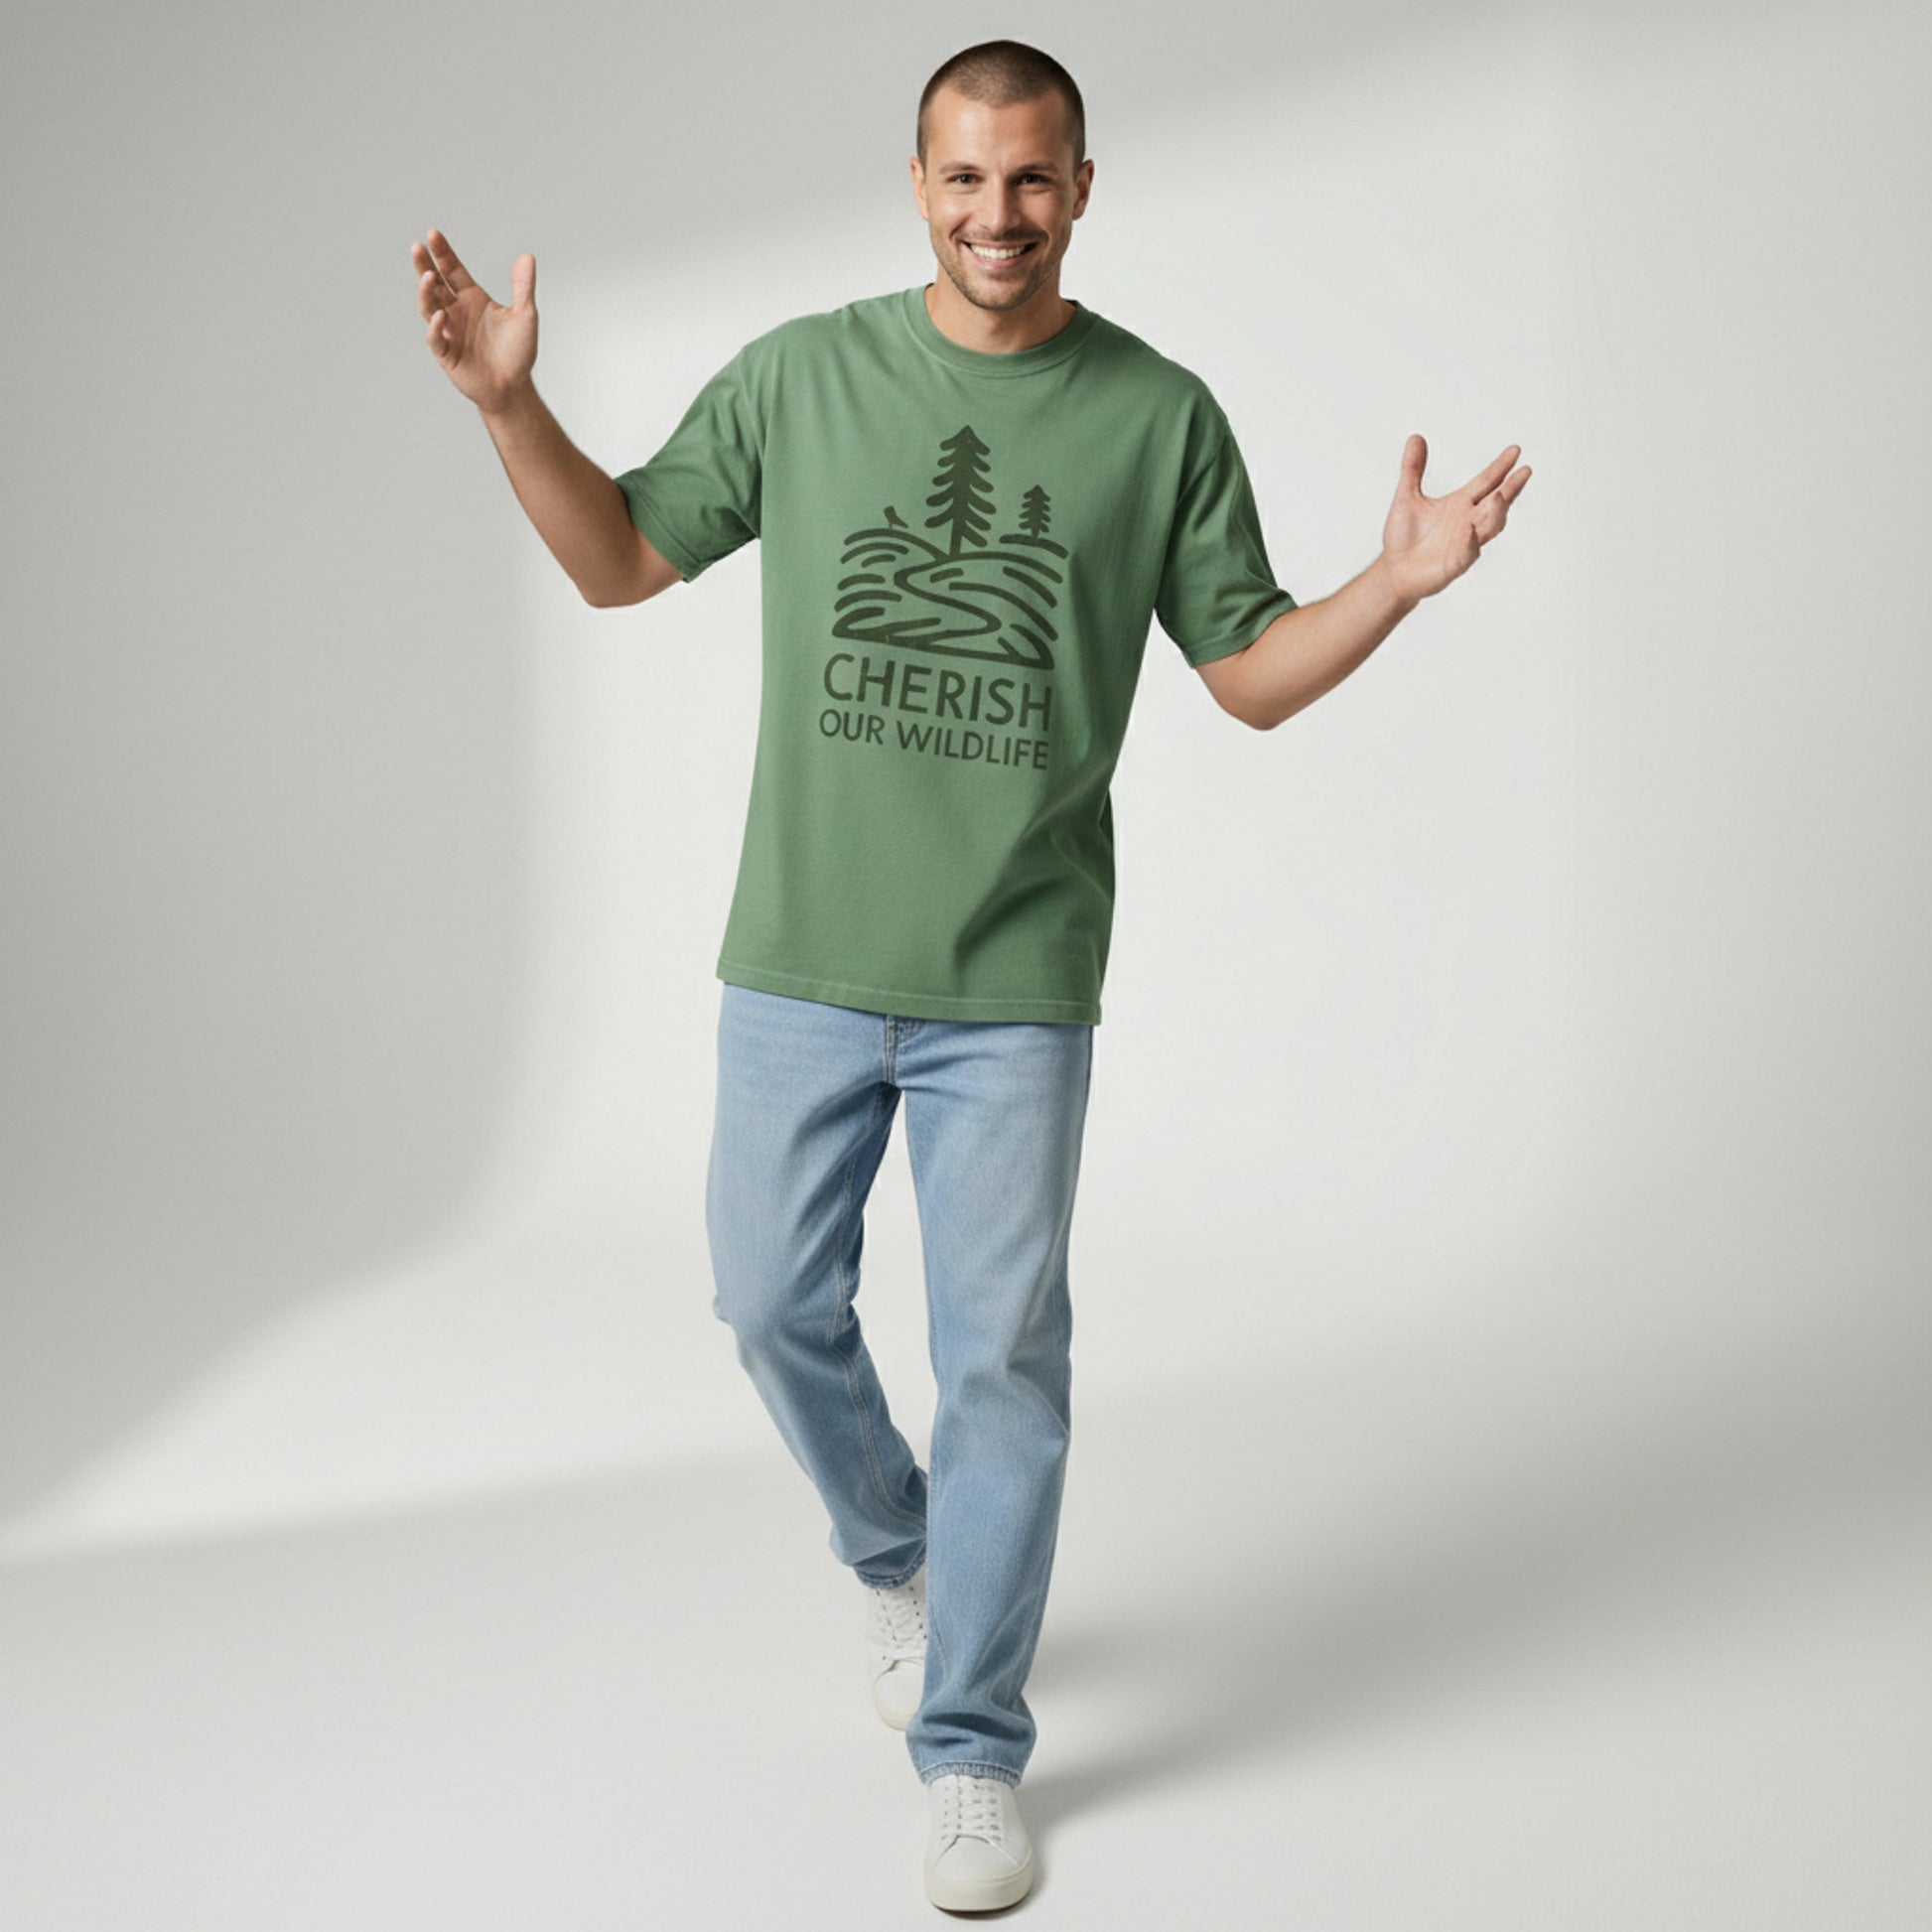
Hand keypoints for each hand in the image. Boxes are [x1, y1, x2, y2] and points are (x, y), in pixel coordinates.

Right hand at [411, 228, 537, 413]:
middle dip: (424, 266)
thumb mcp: (525, 316)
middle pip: (434, 284)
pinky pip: (436, 339)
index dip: (442, 253)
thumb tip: (527, 256)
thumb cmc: (518, 353)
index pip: (452, 270)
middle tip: (417, 248)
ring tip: (428, 277)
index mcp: (472, 298)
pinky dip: (436, 328)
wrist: (513, 388)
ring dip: (426, 293)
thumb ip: (523, 287)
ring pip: (430, 308)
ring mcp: (449, 332)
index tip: (433, 234)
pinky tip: (442, 316)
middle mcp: (457, 312)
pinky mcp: (447, 355)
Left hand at [1378, 435, 1529, 605]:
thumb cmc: (1404, 537)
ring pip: (1488, 527)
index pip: (1486, 482)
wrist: (1393, 570)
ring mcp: (1464, 544)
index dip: (1500, 467)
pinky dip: (1469, 543)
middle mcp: (1467, 522)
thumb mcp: (1407, 497)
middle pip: (1496, 503)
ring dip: (1495, 513)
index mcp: (1460, 504)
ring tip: (1499, 495)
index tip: (1515, 450)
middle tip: (1524, 471)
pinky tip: (1469, 530)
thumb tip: (1415, 437)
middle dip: (1510, 488)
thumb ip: (1413, 469)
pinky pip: (1466, 554)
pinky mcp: (1453, 565)